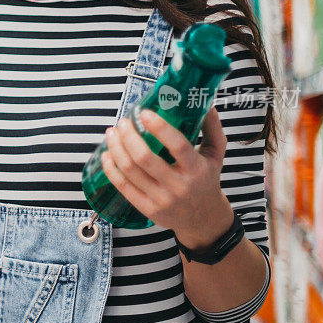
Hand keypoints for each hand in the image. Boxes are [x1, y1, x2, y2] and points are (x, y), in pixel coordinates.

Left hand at [100, 106, 233, 247]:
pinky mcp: (147, 209)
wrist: (202, 218)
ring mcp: (160, 199)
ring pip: (130, 171)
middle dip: (129, 136)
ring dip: (116, 149)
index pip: (177, 146)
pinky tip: (106, 155)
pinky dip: (111, 169)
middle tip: (122, 122)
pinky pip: (123, 187)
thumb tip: (207, 104)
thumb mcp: (216, 154)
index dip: (159, 127)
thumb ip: (212, 128)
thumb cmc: (206, 179)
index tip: (144, 113)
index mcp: (196, 169)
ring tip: (111, 134)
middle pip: (145, 158)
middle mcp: (178, 185)